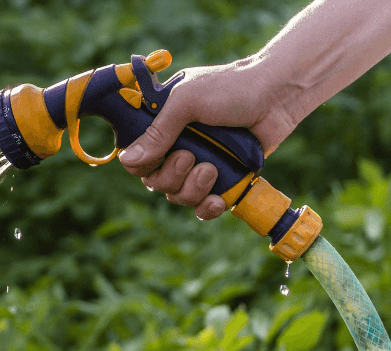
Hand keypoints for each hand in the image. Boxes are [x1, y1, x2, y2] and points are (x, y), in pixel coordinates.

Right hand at [118, 58, 298, 219]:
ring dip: (191, 189)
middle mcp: (176, 147)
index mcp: (161, 126)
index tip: (156, 159)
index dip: (141, 166)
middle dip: (171, 177)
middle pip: (154, 181)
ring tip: (212, 170)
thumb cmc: (232, 87)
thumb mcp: (187, 102)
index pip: (135, 158)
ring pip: (177, 196)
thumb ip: (158, 132)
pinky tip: (216, 200)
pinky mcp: (221, 179)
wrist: (278, 95)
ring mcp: (199, 164)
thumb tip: (127, 160)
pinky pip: (202, 207)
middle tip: (190, 157)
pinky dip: (206, 208)